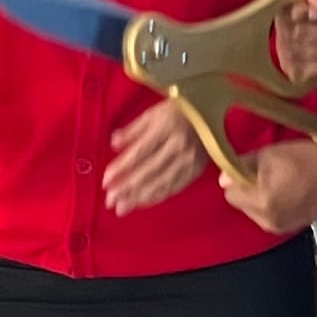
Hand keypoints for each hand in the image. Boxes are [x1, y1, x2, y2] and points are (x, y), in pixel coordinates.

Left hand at [100, 98, 209, 214]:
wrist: (211, 112)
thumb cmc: (178, 109)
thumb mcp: (153, 113)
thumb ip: (133, 129)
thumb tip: (114, 144)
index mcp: (166, 127)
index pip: (140, 152)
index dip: (122, 168)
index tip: (106, 181)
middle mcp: (179, 146)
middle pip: (149, 172)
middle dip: (127, 189)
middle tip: (110, 201)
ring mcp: (190, 160)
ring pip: (162, 183)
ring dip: (140, 197)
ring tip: (122, 207)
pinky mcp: (197, 170)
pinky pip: (175, 187)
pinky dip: (157, 196)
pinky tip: (143, 201)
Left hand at [219, 138, 316, 236]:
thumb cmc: (309, 162)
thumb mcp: (272, 153)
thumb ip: (243, 165)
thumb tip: (224, 178)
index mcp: (261, 202)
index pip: (230, 194)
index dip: (237, 179)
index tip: (250, 169)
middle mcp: (268, 220)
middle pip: (241, 204)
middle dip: (248, 189)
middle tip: (267, 173)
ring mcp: (280, 226)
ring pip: (256, 210)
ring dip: (261, 197)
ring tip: (281, 181)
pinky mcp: (292, 227)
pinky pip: (271, 215)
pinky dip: (275, 204)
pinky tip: (289, 190)